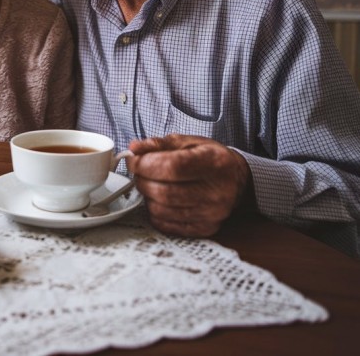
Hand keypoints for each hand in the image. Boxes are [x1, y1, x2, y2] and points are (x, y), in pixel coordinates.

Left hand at [126, 134, 252, 237]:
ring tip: (150, 183)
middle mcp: (216, 191)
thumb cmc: (210, 159)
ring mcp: (211, 214)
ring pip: (161, 210)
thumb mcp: (188, 142)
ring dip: (147, 195)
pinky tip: (159, 199)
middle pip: (164, 191)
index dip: (145, 164)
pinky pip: (166, 225)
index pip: (172, 167)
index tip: (133, 159)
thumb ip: (159, 144)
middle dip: (142, 179)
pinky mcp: (205, 228)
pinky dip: (155, 211)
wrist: (237, 181)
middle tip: (139, 171)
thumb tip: (134, 148)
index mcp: (213, 163)